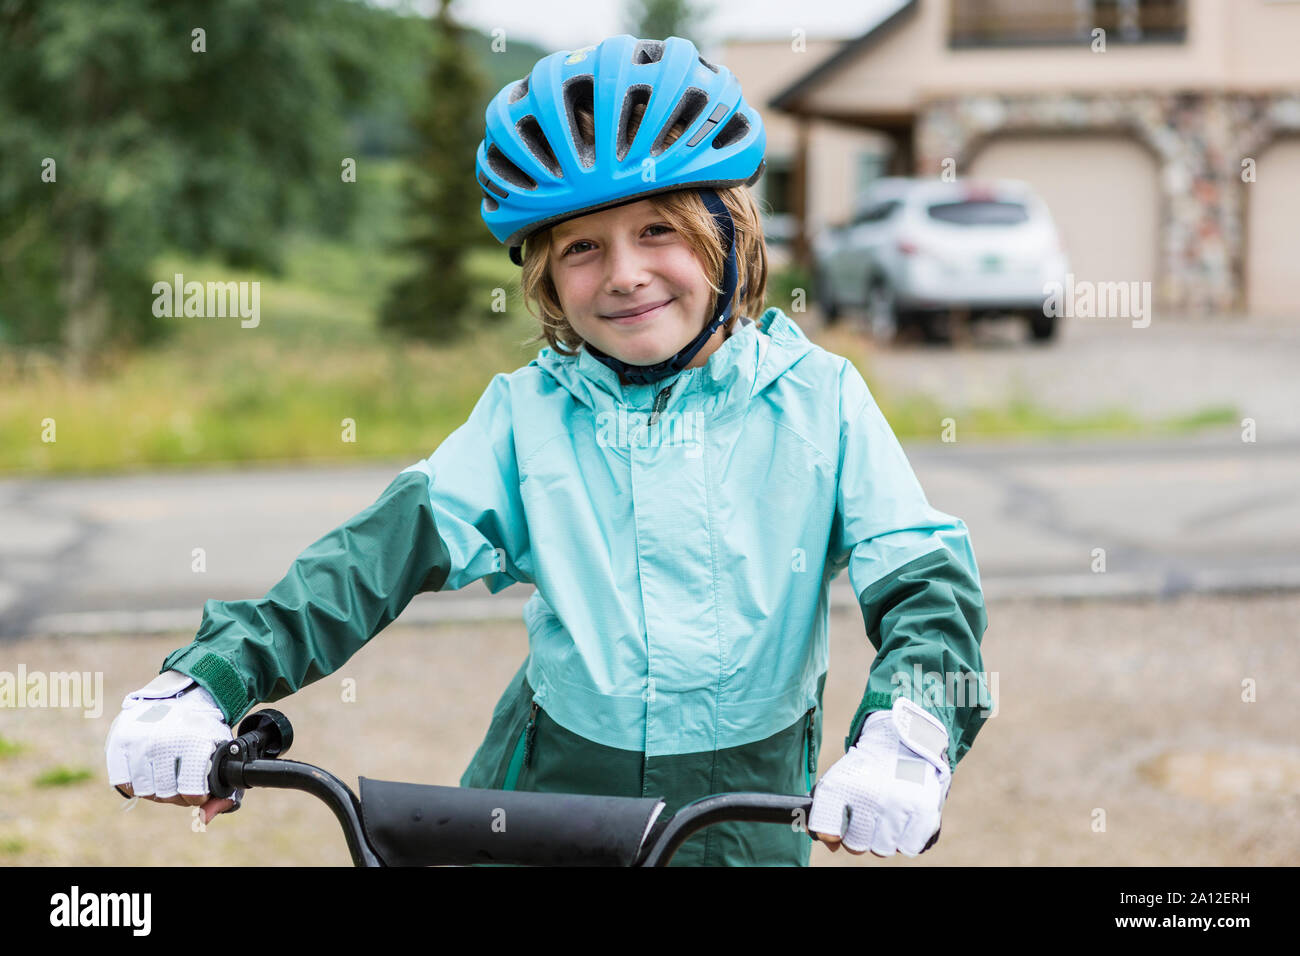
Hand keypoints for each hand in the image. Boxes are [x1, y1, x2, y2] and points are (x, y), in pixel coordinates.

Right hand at [106, 670, 241, 823]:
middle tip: (182, 784)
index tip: (198, 792)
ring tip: (167, 777)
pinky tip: (149, 773)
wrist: (180, 694)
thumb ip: (221, 788)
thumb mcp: (220, 751)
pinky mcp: (118, 741)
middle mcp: (163, 742)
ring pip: (144, 790)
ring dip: (156, 790)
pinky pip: (123, 780)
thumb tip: (204, 819)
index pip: (191, 790)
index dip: (196, 797)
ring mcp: (137, 741)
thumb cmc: (202, 728)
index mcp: (192, 742)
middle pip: (166, 794)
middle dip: (177, 795)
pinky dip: (136, 783)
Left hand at [807, 696, 950, 857]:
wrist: (904, 743)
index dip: (832, 832)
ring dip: (883, 838)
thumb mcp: (839, 780)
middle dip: (859, 836)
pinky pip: (908, 848)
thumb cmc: (868, 769)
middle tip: (867, 817)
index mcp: (844, 786)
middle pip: (856, 846)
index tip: (838, 827)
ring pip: (883, 850)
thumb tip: (831, 843)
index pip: (828, 830)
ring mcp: (900, 805)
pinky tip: (904, 818)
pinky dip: (905, 839)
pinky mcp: (924, 812)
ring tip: (887, 814)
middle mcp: (872, 797)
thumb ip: (827, 813)